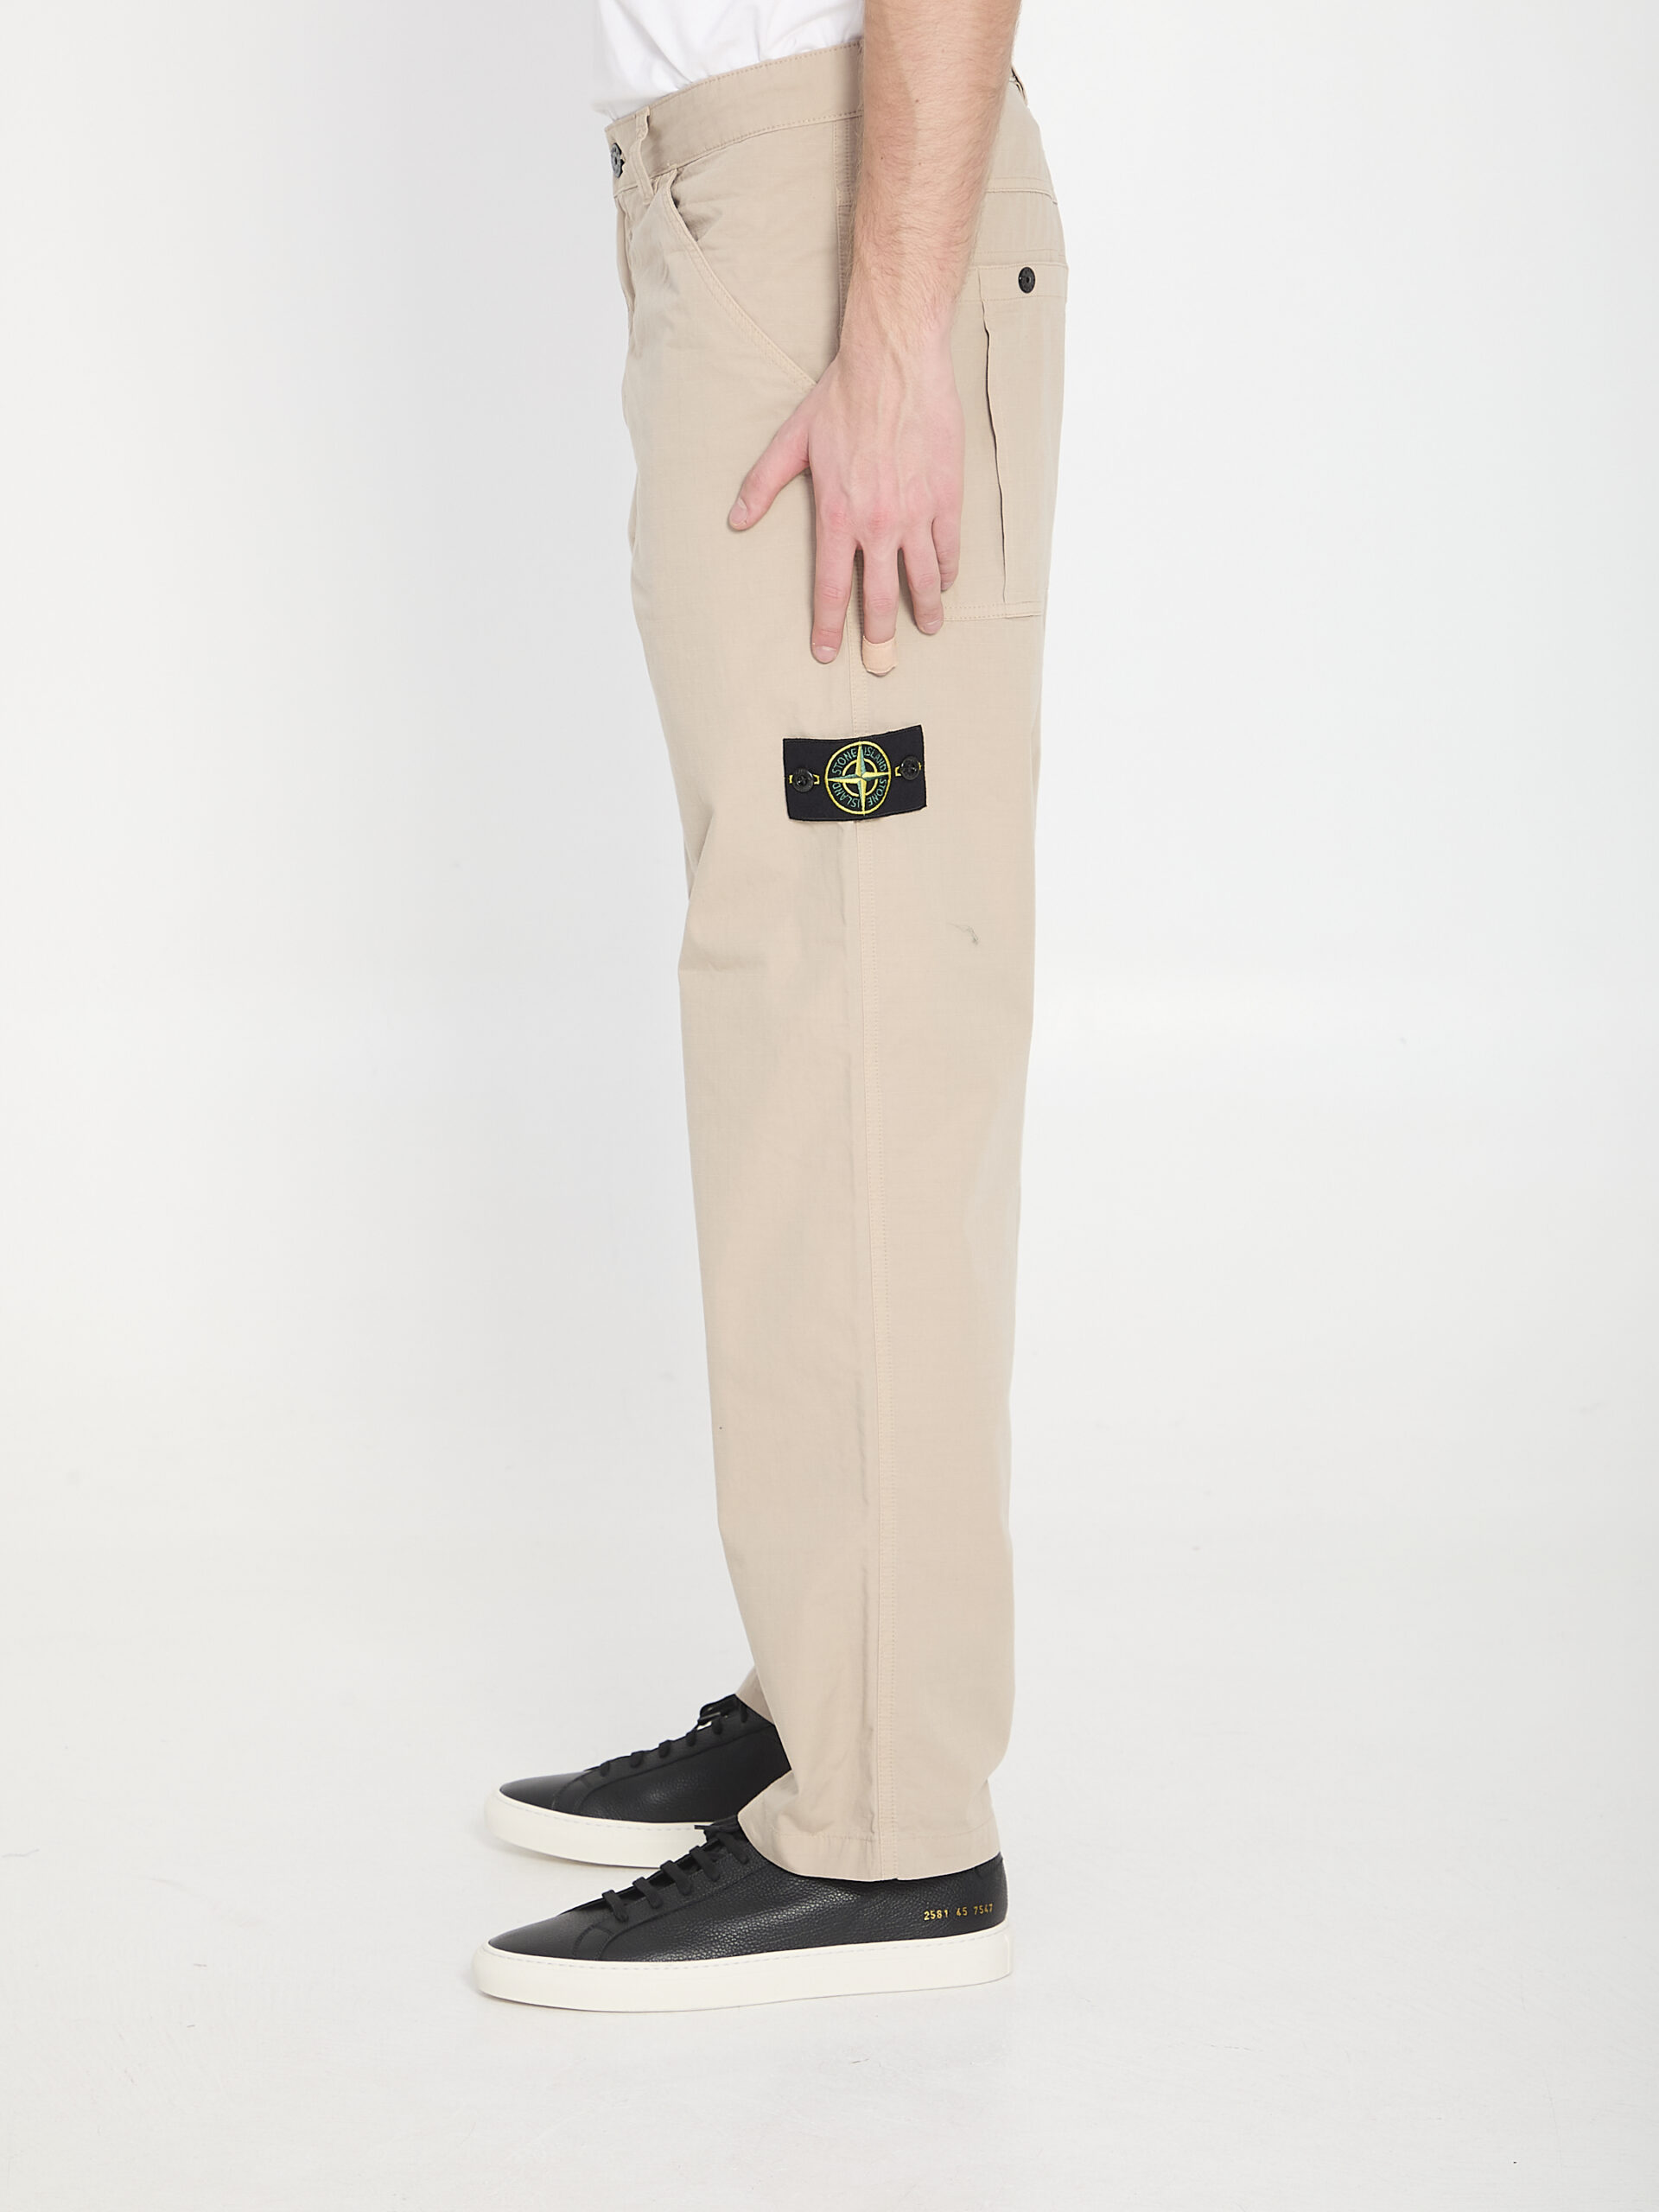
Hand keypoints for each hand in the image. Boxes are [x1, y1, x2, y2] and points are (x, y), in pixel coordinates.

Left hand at [728, 313, 963, 665]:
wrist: (894, 363)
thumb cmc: (842, 397)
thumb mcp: (792, 439)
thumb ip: (763, 484)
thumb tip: (737, 520)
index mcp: (838, 516)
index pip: (832, 588)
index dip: (829, 626)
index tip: (827, 653)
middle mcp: (878, 525)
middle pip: (882, 597)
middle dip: (881, 636)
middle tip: (881, 661)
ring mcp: (916, 513)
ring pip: (924, 580)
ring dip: (925, 610)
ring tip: (927, 627)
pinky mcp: (946, 497)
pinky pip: (949, 549)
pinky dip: (947, 570)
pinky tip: (945, 581)